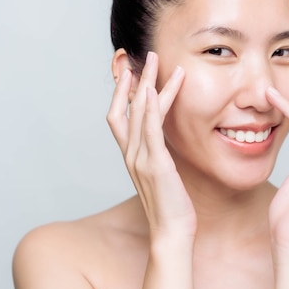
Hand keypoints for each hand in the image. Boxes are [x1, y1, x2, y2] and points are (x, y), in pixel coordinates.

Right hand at [106, 51, 195, 238]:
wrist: (170, 233)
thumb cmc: (170, 206)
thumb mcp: (160, 175)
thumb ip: (157, 154)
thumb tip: (162, 141)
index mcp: (131, 155)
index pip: (118, 116)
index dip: (120, 92)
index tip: (128, 71)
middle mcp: (131, 153)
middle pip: (127, 107)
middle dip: (134, 79)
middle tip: (144, 56)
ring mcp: (140, 159)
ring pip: (138, 113)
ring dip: (145, 83)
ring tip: (155, 61)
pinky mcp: (156, 165)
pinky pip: (150, 131)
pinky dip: (151, 109)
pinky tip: (153, 90)